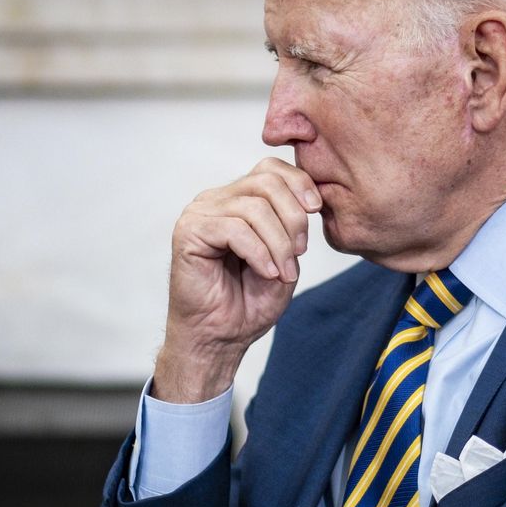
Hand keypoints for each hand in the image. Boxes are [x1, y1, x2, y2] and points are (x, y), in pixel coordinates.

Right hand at [151, 158, 320, 403]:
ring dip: (278, 243)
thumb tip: (307, 200)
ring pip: (254, 207)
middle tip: (298, 254)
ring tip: (282, 272)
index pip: (271, 168)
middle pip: (266, 182)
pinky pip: (234, 228)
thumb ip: (292, 226)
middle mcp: (216, 200)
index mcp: (237, 199)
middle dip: (293, 218)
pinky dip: (259, 252)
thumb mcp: (284, 258)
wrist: (219, 338)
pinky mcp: (189, 232)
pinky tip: (266, 272)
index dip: (299, 183)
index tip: (316, 210)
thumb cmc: (248, 302)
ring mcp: (199, 213)